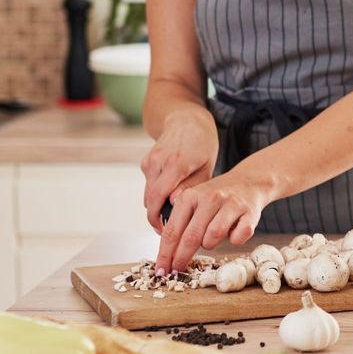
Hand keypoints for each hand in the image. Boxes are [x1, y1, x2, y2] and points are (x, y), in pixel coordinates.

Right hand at [141, 107, 218, 231]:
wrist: (186, 120)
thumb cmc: (202, 144)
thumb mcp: (206, 166)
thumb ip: (191, 187)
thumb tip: (174, 204)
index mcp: (176, 164)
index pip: (159, 199)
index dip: (160, 220)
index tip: (167, 233)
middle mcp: (159, 162)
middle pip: (150, 200)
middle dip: (156, 219)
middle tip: (166, 232)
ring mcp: (150, 161)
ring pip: (147, 194)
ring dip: (155, 207)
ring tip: (169, 218)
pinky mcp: (146, 162)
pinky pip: (148, 184)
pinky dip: (155, 194)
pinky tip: (168, 196)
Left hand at [156, 170, 269, 272]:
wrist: (247, 182)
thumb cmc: (215, 199)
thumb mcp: (193, 204)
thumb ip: (180, 224)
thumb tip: (167, 257)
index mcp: (190, 197)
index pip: (172, 230)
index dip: (165, 254)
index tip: (161, 270)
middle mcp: (209, 198)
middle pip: (191, 236)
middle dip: (181, 257)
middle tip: (178, 270)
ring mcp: (230, 205)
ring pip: (213, 237)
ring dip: (210, 245)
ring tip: (212, 238)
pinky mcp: (249, 213)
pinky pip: (238, 238)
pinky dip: (234, 240)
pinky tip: (233, 234)